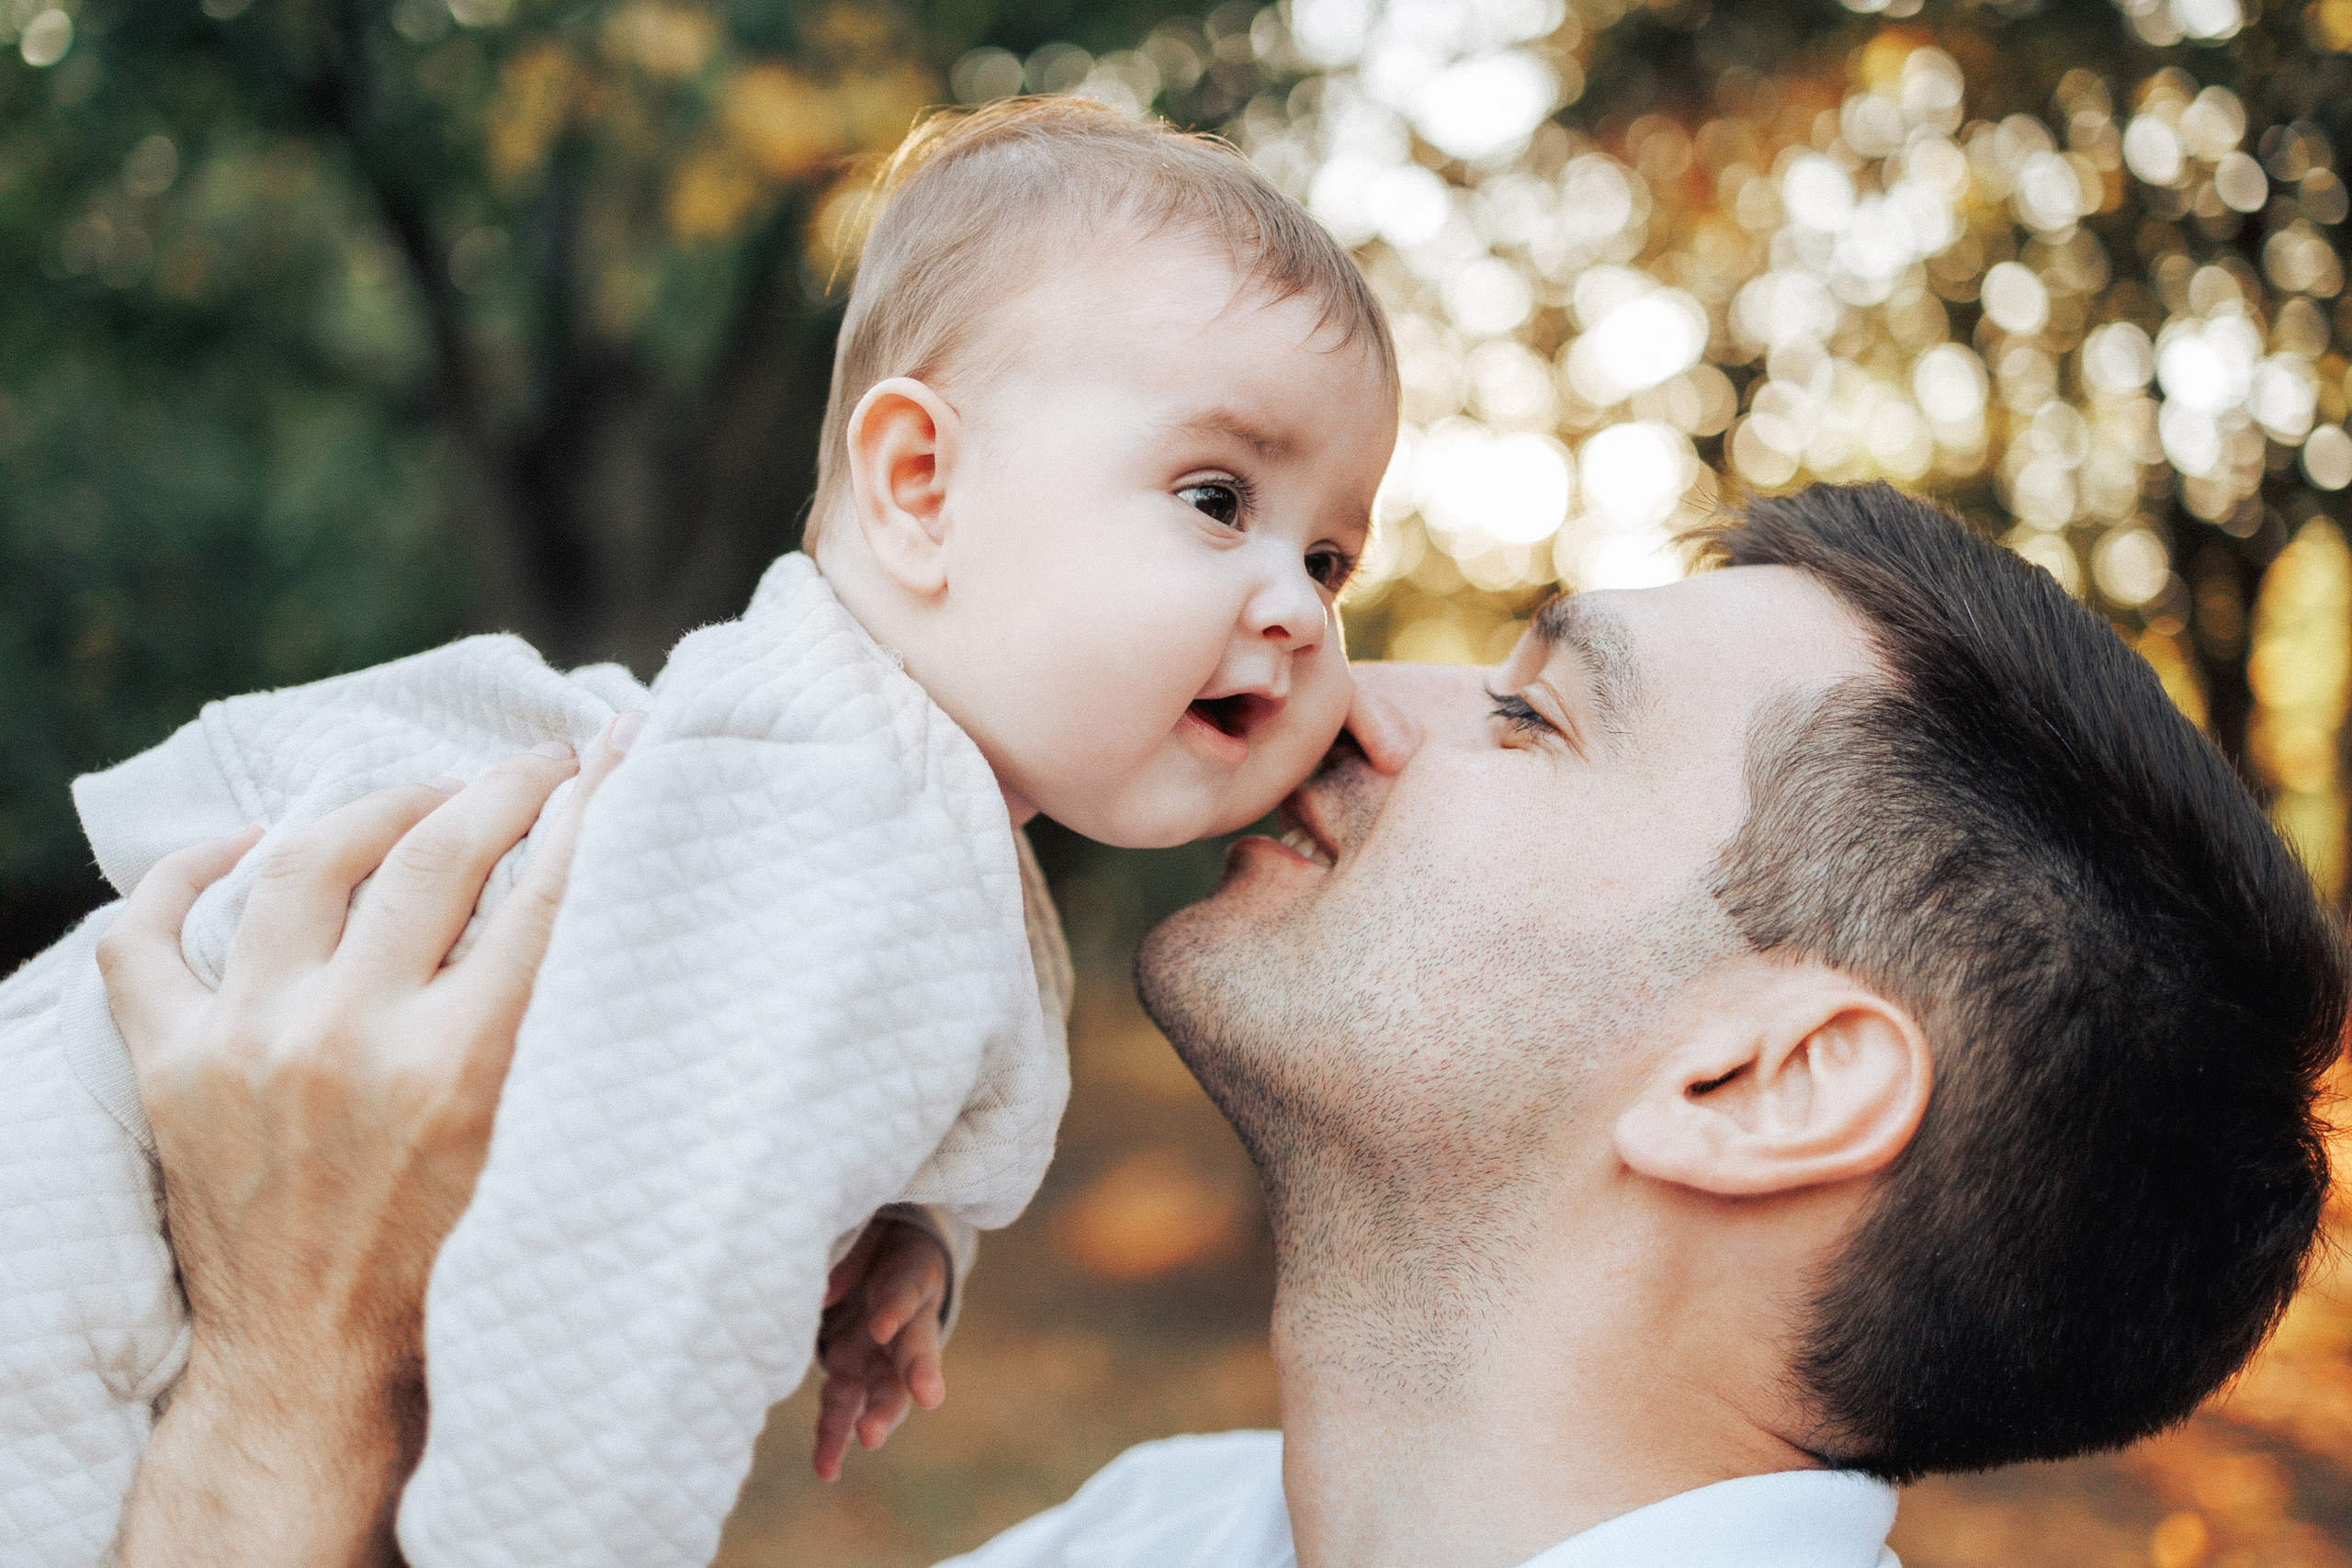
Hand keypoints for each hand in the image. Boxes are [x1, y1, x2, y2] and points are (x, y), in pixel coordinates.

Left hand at [102, 715, 638, 1566]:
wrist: (313, 1369)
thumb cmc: (449, 1267)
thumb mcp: (535, 1149)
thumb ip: (561, 1030)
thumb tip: (608, 900)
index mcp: (458, 1071)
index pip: (546, 896)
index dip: (594, 810)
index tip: (618, 753)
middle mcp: (348, 1042)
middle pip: (434, 853)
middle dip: (503, 789)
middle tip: (539, 765)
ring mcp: (246, 1046)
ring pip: (305, 862)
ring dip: (378, 806)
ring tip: (424, 796)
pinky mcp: (170, 1067)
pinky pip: (148, 937)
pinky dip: (184, 876)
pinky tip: (238, 846)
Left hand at [811, 1218, 950, 1480]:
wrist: (887, 1250)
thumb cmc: (878, 1233)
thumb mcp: (867, 1229)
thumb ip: (847, 1259)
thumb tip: (820, 1297)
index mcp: (913, 1274)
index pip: (907, 1291)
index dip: (895, 1308)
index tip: (882, 1325)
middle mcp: (902, 1324)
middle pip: (912, 1352)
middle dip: (914, 1376)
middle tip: (923, 1399)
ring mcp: (878, 1353)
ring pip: (885, 1389)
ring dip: (878, 1416)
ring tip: (870, 1439)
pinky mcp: (851, 1372)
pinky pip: (843, 1406)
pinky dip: (835, 1437)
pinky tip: (827, 1469)